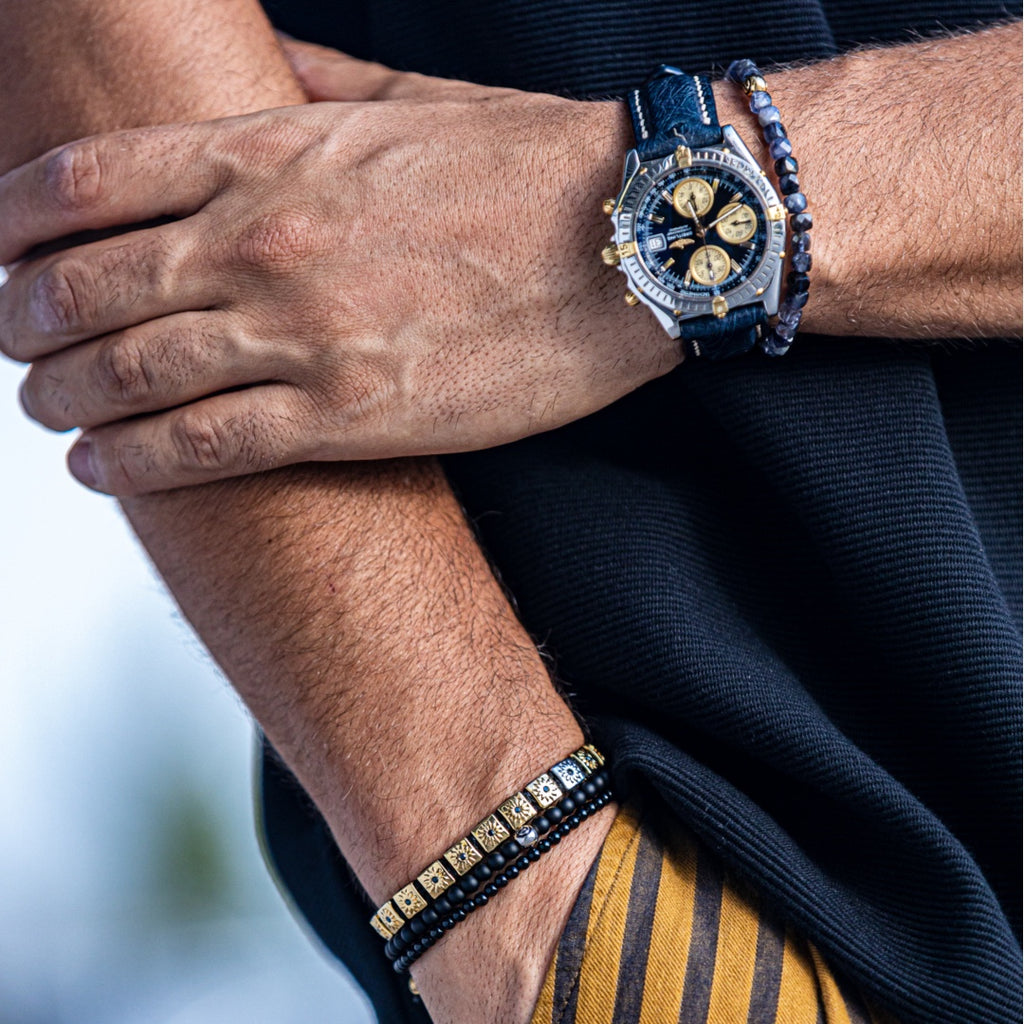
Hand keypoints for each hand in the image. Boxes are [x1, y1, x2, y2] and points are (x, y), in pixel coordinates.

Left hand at [0, 43, 675, 495]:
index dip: (14, 218)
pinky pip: (201, 447)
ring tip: (47, 412)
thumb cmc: (530, 167)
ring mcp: (300, 334)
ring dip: (63, 398)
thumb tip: (256, 67)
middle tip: (12, 341)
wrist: (630, 239)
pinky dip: (132, 462)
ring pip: (127, 374)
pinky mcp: (348, 415)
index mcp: (270, 151)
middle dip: (24, 319)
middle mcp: (262, 240)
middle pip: (84, 286)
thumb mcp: (408, 100)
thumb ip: (312, 82)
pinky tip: (100, 468)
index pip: (86, 180)